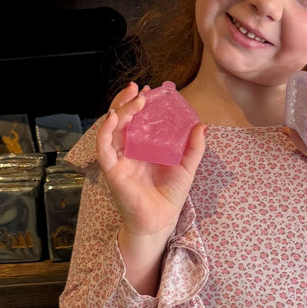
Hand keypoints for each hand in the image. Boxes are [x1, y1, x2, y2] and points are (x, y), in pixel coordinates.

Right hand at [96, 82, 206, 239]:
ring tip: (134, 98)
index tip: (149, 90)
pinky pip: (104, 147)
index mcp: (144, 146)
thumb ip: (194, 146)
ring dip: (120, 110)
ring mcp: (119, 158)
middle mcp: (129, 149)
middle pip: (122, 119)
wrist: (161, 220)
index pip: (138, 119)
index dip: (140, 103)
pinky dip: (105, 131)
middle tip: (136, 88)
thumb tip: (203, 124)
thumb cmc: (171, 194)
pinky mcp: (112, 169)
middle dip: (126, 101)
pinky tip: (113, 117)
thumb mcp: (187, 166)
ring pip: (112, 128)